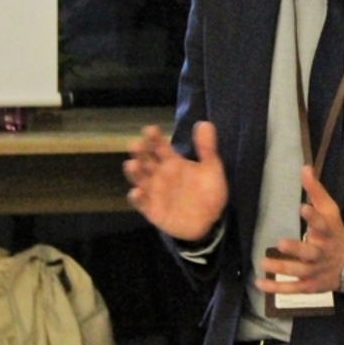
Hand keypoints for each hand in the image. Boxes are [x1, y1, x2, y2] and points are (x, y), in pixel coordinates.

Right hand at [123, 120, 227, 241]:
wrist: (210, 221)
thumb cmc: (208, 192)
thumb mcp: (211, 168)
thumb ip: (207, 148)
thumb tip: (204, 123)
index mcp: (172, 162)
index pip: (160, 146)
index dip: (154, 138)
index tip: (150, 129)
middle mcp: (159, 175)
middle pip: (145, 160)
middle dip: (139, 152)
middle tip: (136, 144)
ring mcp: (154, 192)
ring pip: (140, 179)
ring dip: (135, 172)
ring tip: (132, 164)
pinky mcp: (152, 210)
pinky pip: (141, 204)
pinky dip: (137, 198)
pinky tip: (136, 192)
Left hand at [256, 166, 343, 294]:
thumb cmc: (335, 233)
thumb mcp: (330, 211)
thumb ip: (316, 191)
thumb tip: (305, 167)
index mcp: (327, 233)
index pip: (322, 224)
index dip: (313, 217)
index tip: (302, 208)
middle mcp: (322, 253)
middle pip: (310, 252)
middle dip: (297, 249)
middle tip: (281, 243)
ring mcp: (315, 271)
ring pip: (299, 271)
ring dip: (282, 268)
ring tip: (263, 262)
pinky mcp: (309, 285)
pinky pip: (292, 289)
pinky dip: (276, 288)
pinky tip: (260, 283)